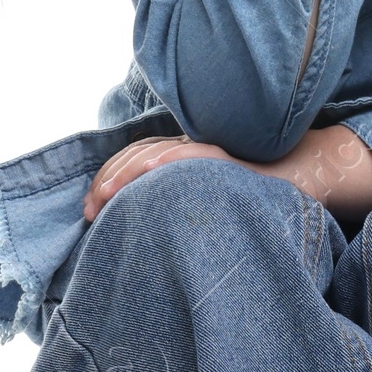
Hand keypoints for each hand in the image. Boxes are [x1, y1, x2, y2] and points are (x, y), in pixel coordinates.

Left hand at [83, 136, 235, 220]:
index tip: (88, 207)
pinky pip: (192, 153)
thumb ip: (162, 204)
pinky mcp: (222, 157)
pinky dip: (168, 158)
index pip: (130, 158)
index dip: (105, 178)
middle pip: (136, 154)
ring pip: (156, 151)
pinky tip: (150, 168)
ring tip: (106, 193)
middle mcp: (184, 148)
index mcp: (174, 157)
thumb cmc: (235, 205)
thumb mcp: (187, 205)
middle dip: (107, 180)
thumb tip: (125, 223)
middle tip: (90, 210)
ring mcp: (202, 151)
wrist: (283, 190)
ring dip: (127, 172)